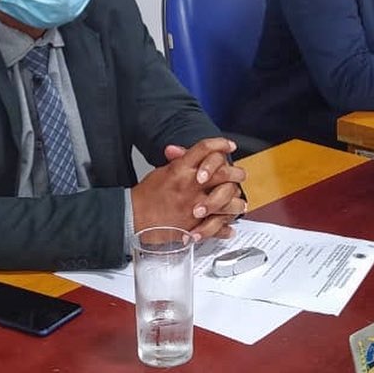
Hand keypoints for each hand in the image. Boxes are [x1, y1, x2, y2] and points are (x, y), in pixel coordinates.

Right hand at [131, 138, 246, 241]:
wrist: (134, 218)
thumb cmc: (146, 196)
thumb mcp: (162, 172)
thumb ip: (179, 162)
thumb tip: (188, 152)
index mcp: (181, 169)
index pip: (205, 149)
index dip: (220, 144)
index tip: (229, 146)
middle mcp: (190, 185)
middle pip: (223, 172)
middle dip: (235, 172)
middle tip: (239, 174)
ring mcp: (194, 205)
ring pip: (227, 199)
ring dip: (236, 200)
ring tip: (239, 202)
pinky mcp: (195, 224)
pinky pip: (217, 225)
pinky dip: (225, 227)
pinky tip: (229, 227)